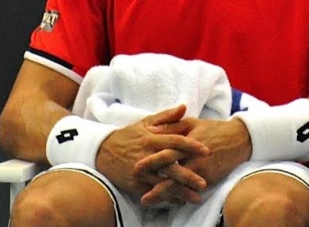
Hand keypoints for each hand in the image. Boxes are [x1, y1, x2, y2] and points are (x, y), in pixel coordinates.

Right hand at [95, 105, 210, 202]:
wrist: (102, 151)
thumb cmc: (129, 135)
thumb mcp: (146, 122)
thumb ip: (167, 116)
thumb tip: (184, 107)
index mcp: (151, 139)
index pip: (175, 142)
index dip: (191, 146)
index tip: (206, 150)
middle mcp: (147, 157)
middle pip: (171, 167)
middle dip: (188, 175)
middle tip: (204, 182)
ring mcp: (140, 173)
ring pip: (163, 183)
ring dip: (180, 192)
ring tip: (196, 198)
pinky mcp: (134, 185)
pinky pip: (153, 193)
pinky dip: (166, 199)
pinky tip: (179, 202)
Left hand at [134, 116, 252, 205]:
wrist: (238, 140)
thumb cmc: (212, 129)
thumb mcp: (192, 123)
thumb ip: (172, 126)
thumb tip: (151, 129)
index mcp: (189, 142)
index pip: (168, 152)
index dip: (153, 160)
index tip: (137, 167)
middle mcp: (195, 159)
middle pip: (173, 174)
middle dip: (157, 185)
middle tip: (141, 194)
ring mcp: (203, 171)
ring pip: (181, 186)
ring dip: (165, 195)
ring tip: (148, 201)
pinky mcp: (209, 179)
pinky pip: (191, 190)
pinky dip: (179, 197)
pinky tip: (167, 202)